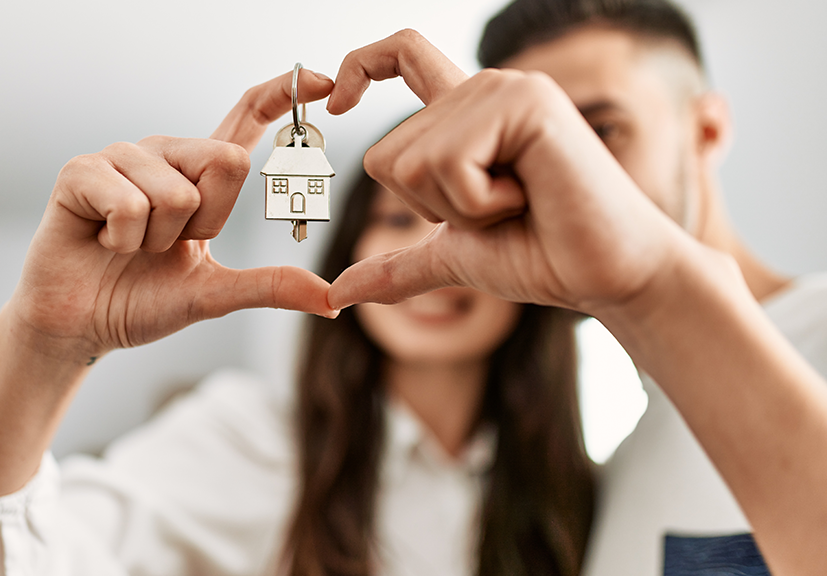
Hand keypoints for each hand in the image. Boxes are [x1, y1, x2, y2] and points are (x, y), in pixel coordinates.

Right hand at [11, 69, 337, 357]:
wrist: (81, 325)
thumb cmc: (140, 299)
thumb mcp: (213, 295)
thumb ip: (269, 287)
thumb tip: (332, 301)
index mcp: (199, 174)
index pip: (246, 118)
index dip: (283, 96)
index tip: (323, 79)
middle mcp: (165, 154)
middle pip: (227, 162)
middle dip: (204, 224)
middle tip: (166, 245)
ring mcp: (123, 157)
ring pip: (178, 194)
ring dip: (156, 241)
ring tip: (129, 245)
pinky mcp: (83, 170)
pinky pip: (130, 204)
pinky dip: (121, 240)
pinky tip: (102, 241)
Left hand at [326, 32, 689, 317]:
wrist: (605, 275)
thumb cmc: (541, 256)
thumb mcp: (451, 257)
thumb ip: (395, 266)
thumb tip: (338, 294)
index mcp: (466, 113)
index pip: (401, 56)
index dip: (360, 68)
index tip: (337, 105)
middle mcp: (482, 89)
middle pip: (385, 154)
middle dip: (430, 208)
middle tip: (499, 209)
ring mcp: (504, 90)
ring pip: (412, 162)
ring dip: (460, 208)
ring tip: (518, 201)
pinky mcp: (524, 103)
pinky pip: (449, 164)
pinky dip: (479, 204)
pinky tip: (529, 196)